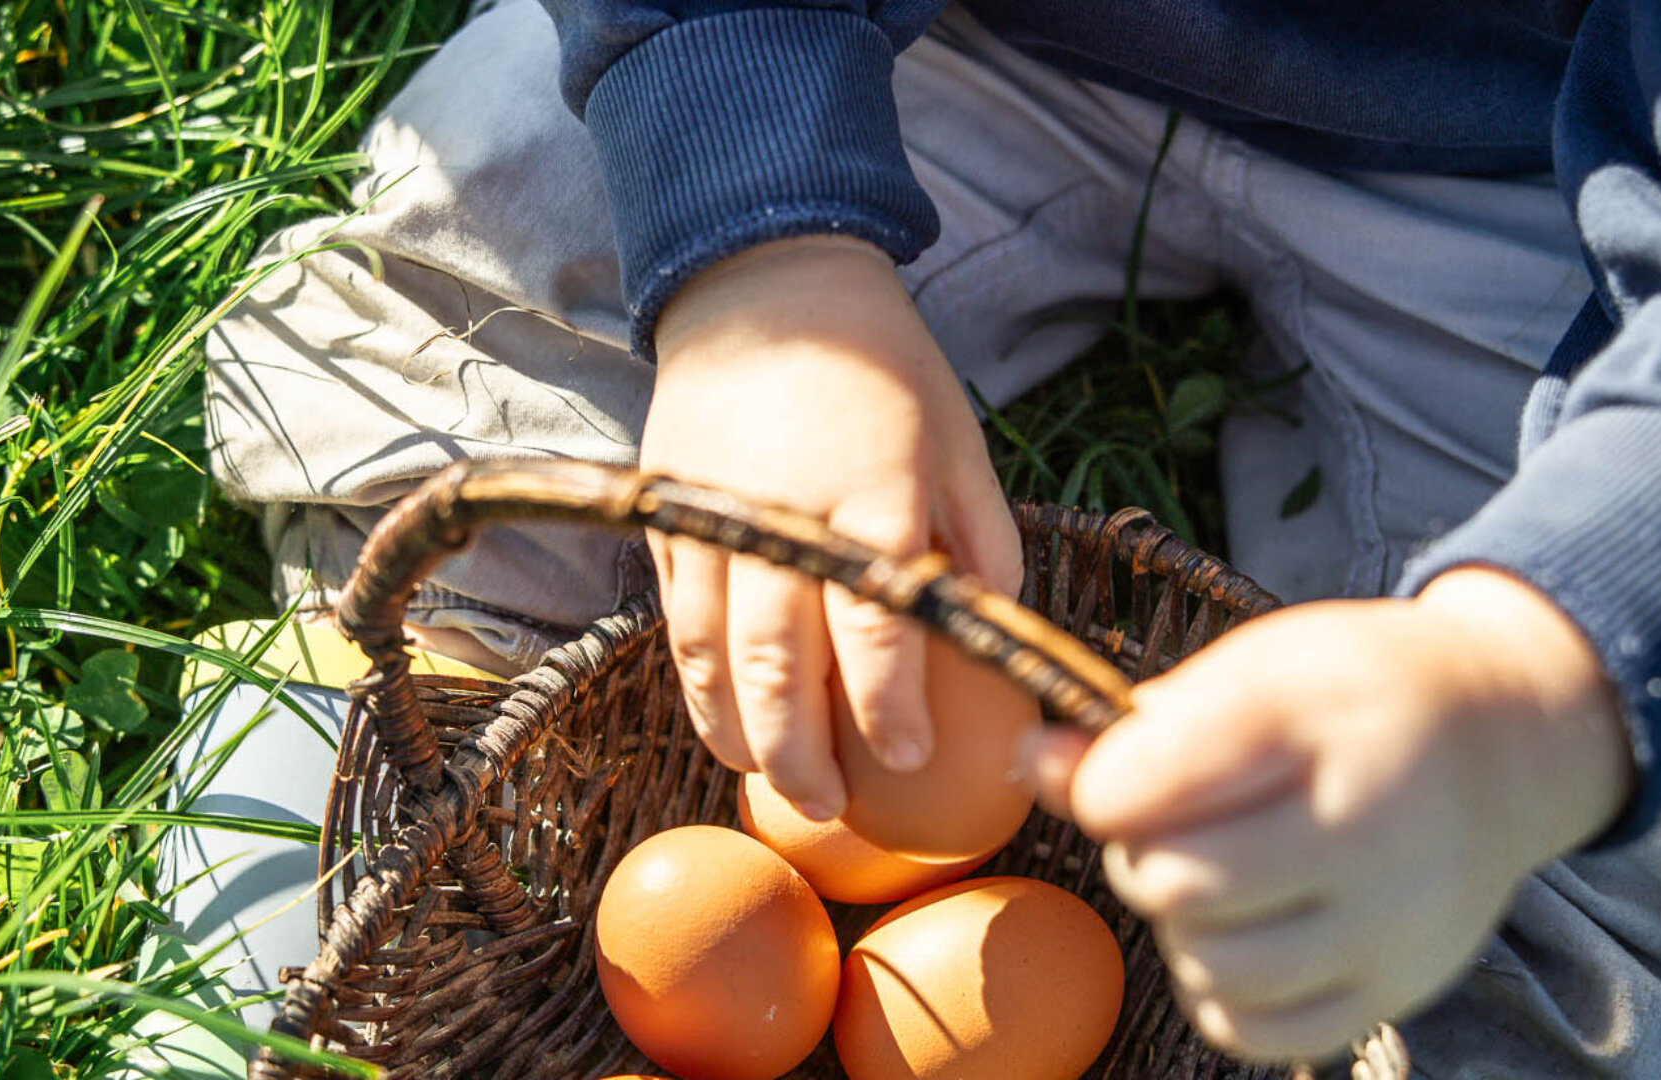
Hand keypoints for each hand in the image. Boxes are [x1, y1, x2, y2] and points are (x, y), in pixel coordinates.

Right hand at [644, 236, 1020, 818]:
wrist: (767, 285)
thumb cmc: (884, 369)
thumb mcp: (959, 442)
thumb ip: (980, 544)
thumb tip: (990, 639)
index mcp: (871, 495)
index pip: (876, 629)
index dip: (890, 709)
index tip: (907, 758)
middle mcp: (782, 514)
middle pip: (780, 663)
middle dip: (803, 752)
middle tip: (830, 806)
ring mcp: (714, 517)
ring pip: (712, 655)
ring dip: (739, 732)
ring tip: (770, 781)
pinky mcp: (670, 515)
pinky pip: (677, 619)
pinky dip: (698, 682)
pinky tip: (724, 719)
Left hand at [1024, 566, 1632, 1061]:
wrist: (1504, 742)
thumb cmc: (1354, 694)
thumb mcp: (1256, 665)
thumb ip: (1141, 723)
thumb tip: (1032, 763)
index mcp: (1319, 721)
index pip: (1148, 782)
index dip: (1098, 780)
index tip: (1107, 766)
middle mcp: (1370, 830)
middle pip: (1172, 882)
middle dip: (1139, 851)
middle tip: (1171, 821)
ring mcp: (1392, 924)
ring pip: (1206, 963)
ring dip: (1178, 922)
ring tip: (1212, 872)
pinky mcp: (1395, 989)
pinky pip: (1251, 1028)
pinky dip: (1218, 988)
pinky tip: (1240, 932)